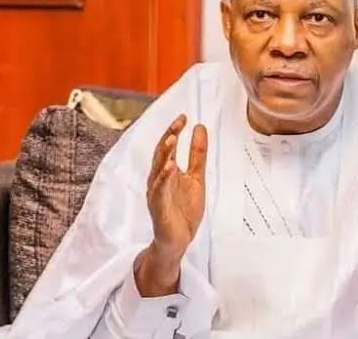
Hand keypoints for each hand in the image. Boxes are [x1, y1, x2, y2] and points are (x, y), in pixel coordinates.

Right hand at [136, 114, 207, 295]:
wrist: (179, 240)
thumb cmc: (184, 209)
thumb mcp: (197, 178)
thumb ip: (197, 155)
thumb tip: (200, 128)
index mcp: (167, 172)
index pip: (168, 147)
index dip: (174, 131)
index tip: (184, 117)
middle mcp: (159, 179)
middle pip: (161, 154)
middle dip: (169, 136)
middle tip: (179, 122)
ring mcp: (157, 193)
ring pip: (158, 169)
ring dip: (164, 153)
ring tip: (172, 138)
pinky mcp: (159, 207)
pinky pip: (160, 191)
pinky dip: (163, 178)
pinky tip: (170, 167)